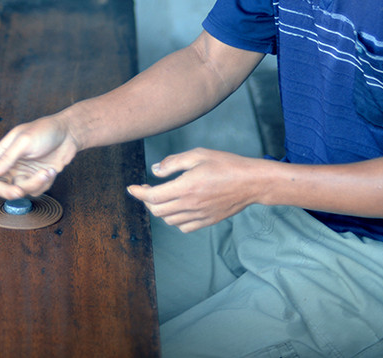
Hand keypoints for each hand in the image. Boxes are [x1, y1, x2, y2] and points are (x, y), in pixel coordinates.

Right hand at [0, 114, 79, 209]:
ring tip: (45, 171)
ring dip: (34, 184)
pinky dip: (44, 183)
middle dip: (10, 191)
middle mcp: (11, 165)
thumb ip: (7, 158)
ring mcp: (24, 173)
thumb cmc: (45, 131)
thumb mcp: (24, 141)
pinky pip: (35, 191)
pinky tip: (50, 170)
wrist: (69, 133)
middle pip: (1, 188)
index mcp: (2, 153)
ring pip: (21, 191)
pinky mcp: (37, 179)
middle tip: (19, 190)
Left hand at [126, 148, 263, 231]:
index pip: (152, 196)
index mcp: (186, 187)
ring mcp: (199, 215)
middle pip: (157, 211)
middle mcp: (190, 205)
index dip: (138, 193)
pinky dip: (175, 220)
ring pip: (169, 221)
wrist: (251, 182)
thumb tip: (155, 170)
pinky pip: (184, 227)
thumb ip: (173, 162)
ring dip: (160, 210)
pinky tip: (178, 208)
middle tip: (147, 189)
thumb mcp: (198, 155)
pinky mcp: (207, 221)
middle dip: (147, 201)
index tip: (131, 188)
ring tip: (162, 197)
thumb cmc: (226, 164)